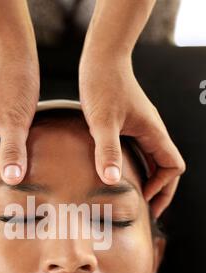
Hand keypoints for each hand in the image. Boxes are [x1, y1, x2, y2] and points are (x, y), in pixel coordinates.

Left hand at [79, 50, 185, 218]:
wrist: (101, 59)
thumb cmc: (103, 85)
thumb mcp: (102, 121)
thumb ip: (107, 150)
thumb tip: (113, 180)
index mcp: (153, 133)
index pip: (173, 166)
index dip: (162, 187)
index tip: (142, 197)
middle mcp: (152, 132)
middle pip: (166, 167)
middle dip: (159, 190)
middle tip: (145, 210)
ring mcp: (141, 128)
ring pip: (153, 160)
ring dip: (148, 180)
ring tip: (134, 197)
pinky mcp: (129, 125)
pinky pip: (140, 152)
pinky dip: (136, 167)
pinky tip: (119, 174)